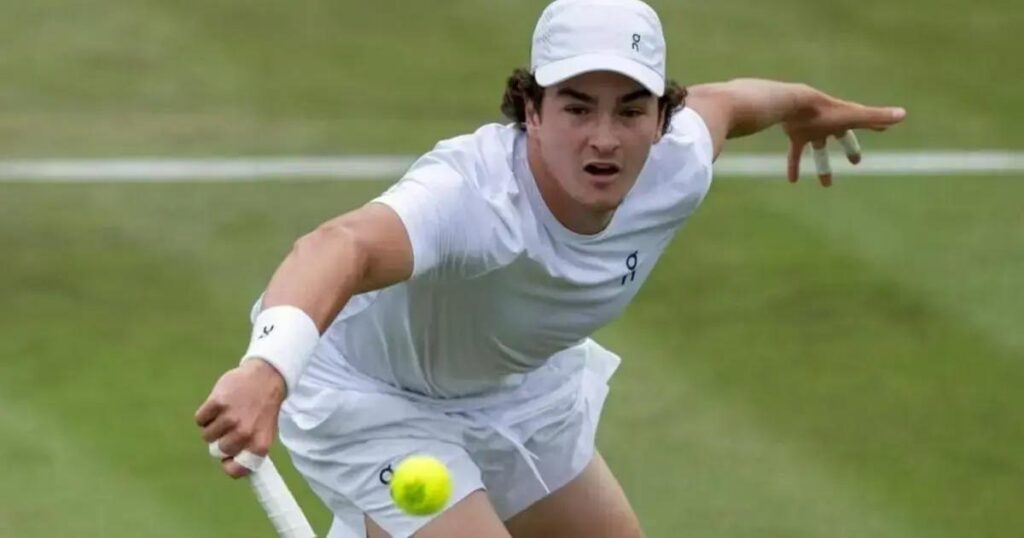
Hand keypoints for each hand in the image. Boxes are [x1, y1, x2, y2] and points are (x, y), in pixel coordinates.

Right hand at [195, 359, 286, 477]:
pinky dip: (206, 414)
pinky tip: (219, 406)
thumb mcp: (264, 432)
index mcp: (259, 445)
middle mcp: (245, 434)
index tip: (227, 458)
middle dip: (220, 440)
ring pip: (207, 435)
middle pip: (217, 450)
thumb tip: (230, 465)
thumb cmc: (263, 407)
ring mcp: (230, 418)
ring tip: (226, 414)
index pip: (237, 470)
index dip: (229, 465)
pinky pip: (200, 419)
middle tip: (230, 427)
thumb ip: (249, 449)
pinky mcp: (217, 403)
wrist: (266, 377)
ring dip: (213, 426)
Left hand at [783, 87, 905, 185]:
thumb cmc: (825, 111)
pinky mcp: (795, 134)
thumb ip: (876, 117)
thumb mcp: (853, 116)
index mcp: (844, 117)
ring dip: (823, 166)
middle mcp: (829, 123)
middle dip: (849, 148)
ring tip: (827, 185)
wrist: (794, 104)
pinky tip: (792, 181)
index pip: (864, 121)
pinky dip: (794, 166)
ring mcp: (811, 129)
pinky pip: (795, 154)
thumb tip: (903, 114)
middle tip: (856, 162)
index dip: (874, 125)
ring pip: (818, 149)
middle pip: (841, 137)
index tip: (883, 129)